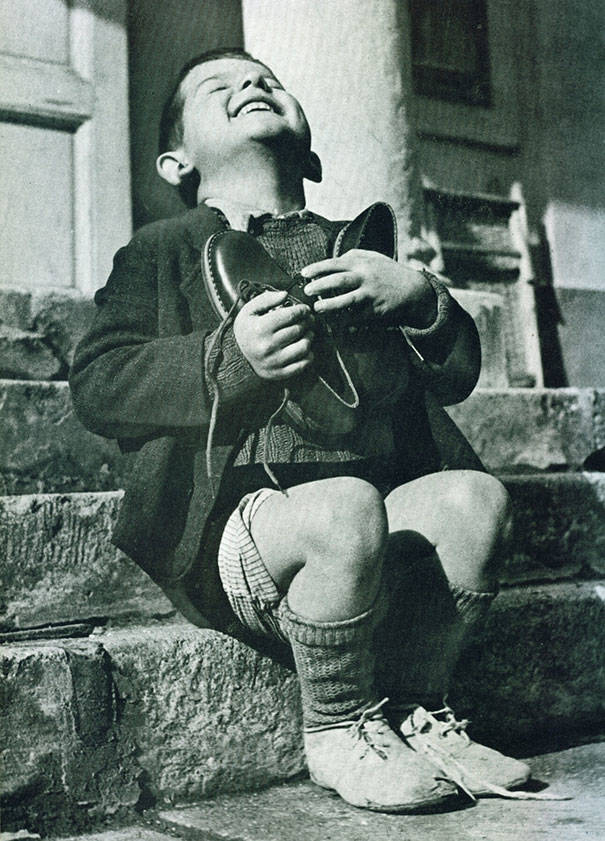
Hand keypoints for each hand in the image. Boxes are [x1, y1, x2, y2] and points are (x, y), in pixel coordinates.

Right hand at [233, 289, 314, 380]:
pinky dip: (308, 355)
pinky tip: (304, 348)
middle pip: (299, 330)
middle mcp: (268, 346)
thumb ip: (266, 299)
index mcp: (260, 328)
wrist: (236, 356)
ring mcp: (274, 361)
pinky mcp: (279, 373)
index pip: (290, 315)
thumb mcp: (249, 311)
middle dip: (307, 322)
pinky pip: (302, 364)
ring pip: (304, 347)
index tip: (305, 309)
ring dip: (309, 337)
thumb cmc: (246, 330)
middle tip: (308, 319)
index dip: (302, 310)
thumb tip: (285, 294)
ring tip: (307, 332)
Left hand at [301, 250, 436, 326]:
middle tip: (307, 292)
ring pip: (347, 300)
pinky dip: (344, 321)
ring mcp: (371, 295)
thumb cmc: (389, 272)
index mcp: (362, 263)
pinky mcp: (375, 311)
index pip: (335, 263)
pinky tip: (333, 323)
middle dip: (320, 286)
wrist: (414, 290)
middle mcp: (366, 277)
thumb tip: (333, 259)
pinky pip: (356, 317)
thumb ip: (353, 256)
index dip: (317, 268)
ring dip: (330, 305)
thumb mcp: (373, 257)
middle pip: (338, 281)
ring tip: (317, 308)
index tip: (303, 274)